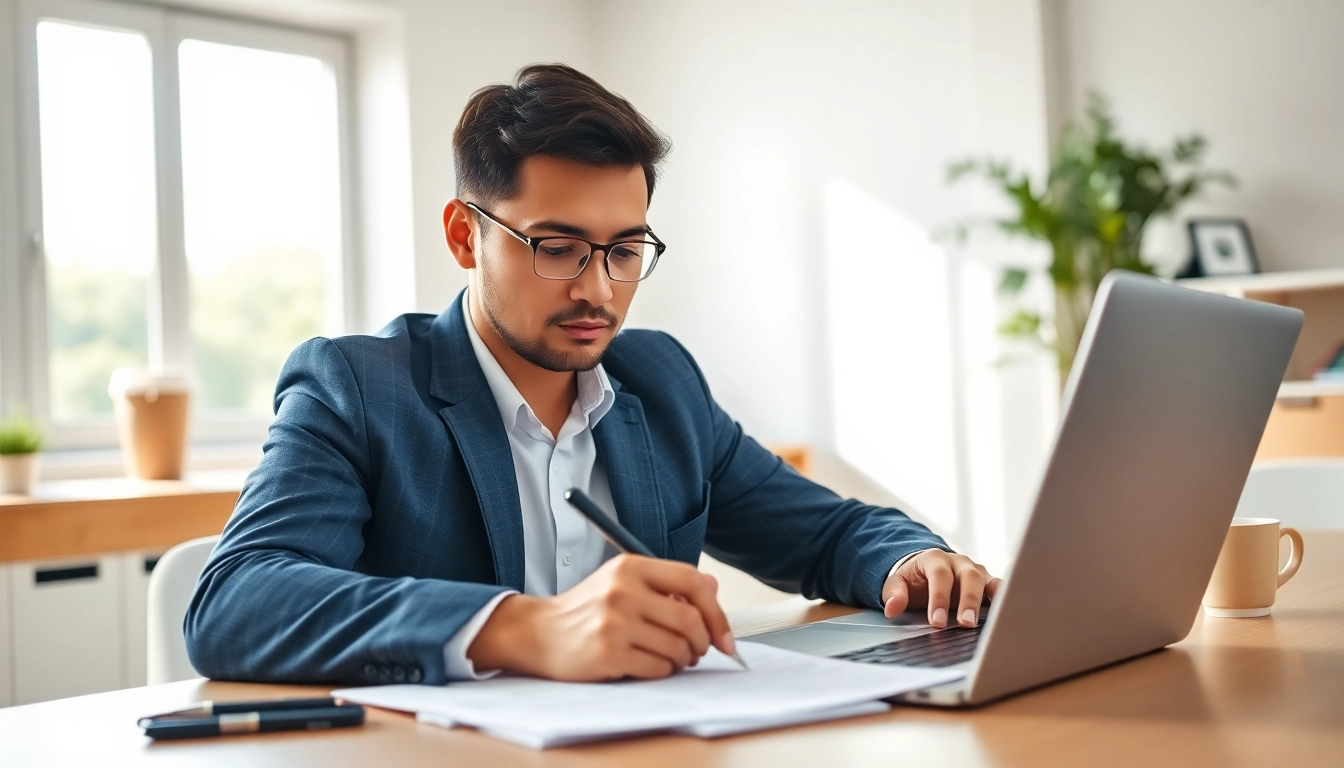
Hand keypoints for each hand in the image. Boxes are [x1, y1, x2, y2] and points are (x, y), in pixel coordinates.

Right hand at [466, 554, 735, 680]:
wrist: (539, 632)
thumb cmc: (585, 610)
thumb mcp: (622, 582)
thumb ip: (666, 583)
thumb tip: (713, 586)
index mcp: (630, 567)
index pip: (692, 580)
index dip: (717, 611)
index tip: (724, 635)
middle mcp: (622, 590)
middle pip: (689, 618)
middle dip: (702, 641)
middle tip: (697, 650)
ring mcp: (614, 622)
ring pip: (677, 647)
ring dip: (682, 660)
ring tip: (670, 658)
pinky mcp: (607, 653)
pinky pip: (658, 668)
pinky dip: (662, 672)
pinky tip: (648, 665)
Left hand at [881, 549, 1001, 628]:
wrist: (925, 571)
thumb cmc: (913, 580)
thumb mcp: (897, 584)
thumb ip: (894, 594)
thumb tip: (892, 608)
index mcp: (935, 559)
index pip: (940, 576)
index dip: (939, 598)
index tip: (937, 622)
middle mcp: (959, 562)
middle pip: (969, 577)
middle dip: (968, 601)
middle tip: (965, 624)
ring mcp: (976, 571)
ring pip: (987, 582)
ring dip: (990, 602)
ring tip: (992, 624)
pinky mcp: (987, 583)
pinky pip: (999, 588)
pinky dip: (1004, 600)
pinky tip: (1008, 615)